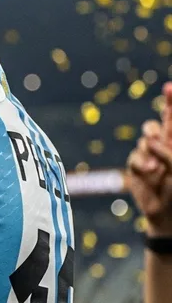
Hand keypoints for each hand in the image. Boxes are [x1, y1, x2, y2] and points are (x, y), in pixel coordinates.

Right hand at [127, 83, 171, 234]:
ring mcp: (150, 154)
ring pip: (145, 138)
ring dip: (151, 149)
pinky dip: (141, 164)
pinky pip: (135, 156)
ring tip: (159, 167)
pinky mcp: (136, 165)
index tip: (170, 87)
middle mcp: (166, 144)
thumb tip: (149, 139)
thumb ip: (167, 150)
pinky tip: (151, 173)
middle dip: (160, 121)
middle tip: (163, 117)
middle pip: (158, 123)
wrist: (167, 215)